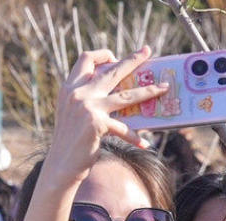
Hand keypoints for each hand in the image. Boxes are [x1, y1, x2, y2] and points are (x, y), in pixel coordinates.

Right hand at [43, 47, 169, 185]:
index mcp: (70, 88)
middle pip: (111, 70)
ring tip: (164, 88)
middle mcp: (78, 94)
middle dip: (132, 59)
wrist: (61, 164)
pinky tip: (145, 144)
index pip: (86, 59)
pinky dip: (136, 137)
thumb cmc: (71, 142)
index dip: (103, 55)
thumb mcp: (74, 114)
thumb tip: (117, 94)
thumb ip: (87, 100)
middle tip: (147, 51)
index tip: (116, 58)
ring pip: (126, 95)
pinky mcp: (97, 124)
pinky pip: (125, 128)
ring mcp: (88, 107)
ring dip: (149, 91)